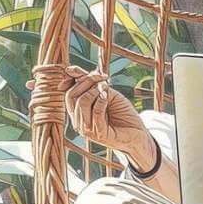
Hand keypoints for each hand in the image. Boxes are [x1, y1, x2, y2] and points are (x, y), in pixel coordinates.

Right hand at [26, 66, 146, 156]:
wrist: (138, 132)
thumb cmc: (122, 113)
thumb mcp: (106, 93)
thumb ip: (91, 84)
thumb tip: (70, 69)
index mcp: (77, 111)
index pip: (64, 93)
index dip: (65, 81)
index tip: (70, 71)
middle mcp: (78, 121)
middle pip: (71, 95)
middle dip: (86, 81)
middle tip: (102, 76)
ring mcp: (87, 129)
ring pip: (81, 102)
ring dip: (95, 90)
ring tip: (106, 88)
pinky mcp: (99, 134)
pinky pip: (95, 112)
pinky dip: (101, 100)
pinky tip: (107, 97)